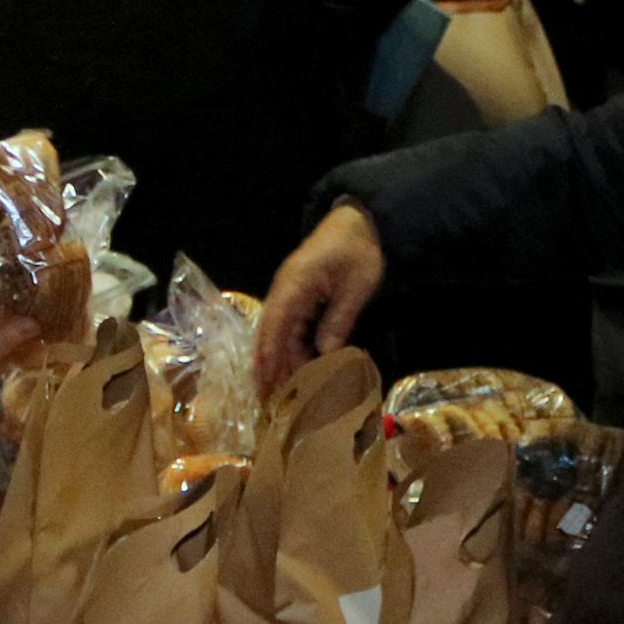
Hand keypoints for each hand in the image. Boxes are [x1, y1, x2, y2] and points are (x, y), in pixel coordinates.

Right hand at [255, 204, 385, 394]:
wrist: (360, 223)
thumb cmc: (358, 251)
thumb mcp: (356, 286)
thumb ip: (339, 319)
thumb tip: (325, 353)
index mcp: (295, 283)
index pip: (275, 322)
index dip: (268, 353)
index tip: (263, 379)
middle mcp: (286, 291)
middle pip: (272, 333)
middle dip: (271, 366)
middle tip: (272, 399)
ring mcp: (291, 295)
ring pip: (281, 335)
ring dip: (283, 362)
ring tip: (286, 393)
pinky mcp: (300, 300)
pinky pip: (292, 330)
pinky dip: (294, 351)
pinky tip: (301, 371)